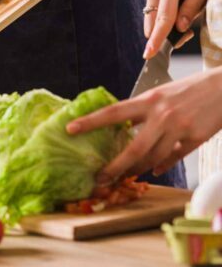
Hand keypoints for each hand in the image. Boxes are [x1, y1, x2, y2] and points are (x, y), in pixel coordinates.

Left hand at [66, 68, 221, 182]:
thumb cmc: (190, 88)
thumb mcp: (161, 94)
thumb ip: (143, 111)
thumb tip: (124, 129)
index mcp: (149, 100)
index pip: (113, 112)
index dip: (90, 122)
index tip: (70, 129)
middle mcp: (162, 115)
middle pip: (134, 147)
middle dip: (115, 166)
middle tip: (99, 178)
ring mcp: (180, 128)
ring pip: (153, 157)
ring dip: (136, 169)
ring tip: (124, 177)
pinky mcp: (196, 138)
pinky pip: (174, 157)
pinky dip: (162, 165)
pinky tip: (153, 171)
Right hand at [142, 0, 206, 58]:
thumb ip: (193, 5)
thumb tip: (180, 28)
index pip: (162, 19)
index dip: (156, 39)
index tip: (149, 54)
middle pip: (151, 20)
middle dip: (160, 34)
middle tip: (180, 38)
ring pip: (151, 13)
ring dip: (162, 22)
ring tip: (183, 17)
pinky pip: (153, 4)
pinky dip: (162, 11)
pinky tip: (178, 2)